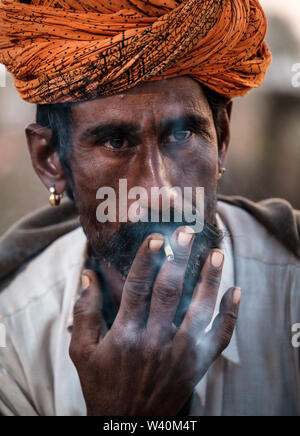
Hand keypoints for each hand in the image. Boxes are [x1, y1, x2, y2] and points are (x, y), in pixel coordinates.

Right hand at [69, 226, 240, 415]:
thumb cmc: (103, 385)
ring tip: (216, 255)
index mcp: (126, 334)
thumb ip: (84, 312)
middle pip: (170, 291)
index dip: (147, 259)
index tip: (157, 237)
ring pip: (199, 310)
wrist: (129, 422)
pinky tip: (235, 292)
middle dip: (180, 259)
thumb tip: (88, 274)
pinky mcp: (196, 365)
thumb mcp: (82, 352)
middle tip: (188, 233)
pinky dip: (229, 315)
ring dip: (210, 280)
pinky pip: (218, 338)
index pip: (138, 287)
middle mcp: (155, 340)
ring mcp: (180, 353)